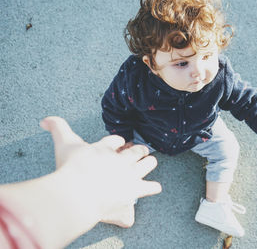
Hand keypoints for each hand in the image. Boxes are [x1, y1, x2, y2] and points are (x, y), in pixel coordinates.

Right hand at [40, 116, 161, 226]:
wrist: (79, 193)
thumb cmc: (70, 168)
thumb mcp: (63, 143)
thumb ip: (57, 128)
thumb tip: (44, 119)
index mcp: (106, 147)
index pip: (117, 140)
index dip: (118, 142)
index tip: (119, 143)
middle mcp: (121, 159)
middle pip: (137, 151)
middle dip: (138, 151)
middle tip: (139, 152)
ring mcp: (130, 174)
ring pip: (148, 164)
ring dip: (148, 163)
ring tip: (149, 163)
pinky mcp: (135, 190)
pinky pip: (151, 187)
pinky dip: (153, 187)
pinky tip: (155, 187)